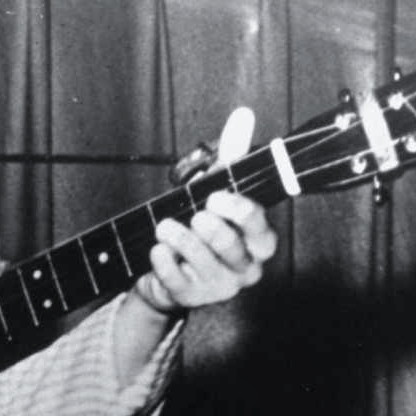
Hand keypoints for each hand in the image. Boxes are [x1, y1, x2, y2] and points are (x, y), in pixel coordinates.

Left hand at [134, 107, 276, 316]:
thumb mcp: (213, 191)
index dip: (236, 210)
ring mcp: (218, 288)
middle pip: (230, 246)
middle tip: (192, 216)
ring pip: (202, 262)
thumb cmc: (198, 226)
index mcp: (258, 242)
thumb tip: (243, 115)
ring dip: (179, 239)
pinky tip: (157, 249)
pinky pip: (175, 279)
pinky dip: (162, 261)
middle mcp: (245, 269)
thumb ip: (230, 156)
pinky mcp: (190, 300)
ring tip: (164, 226)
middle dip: (208, 228)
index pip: (258, 225)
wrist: (166, 272)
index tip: (212, 197)